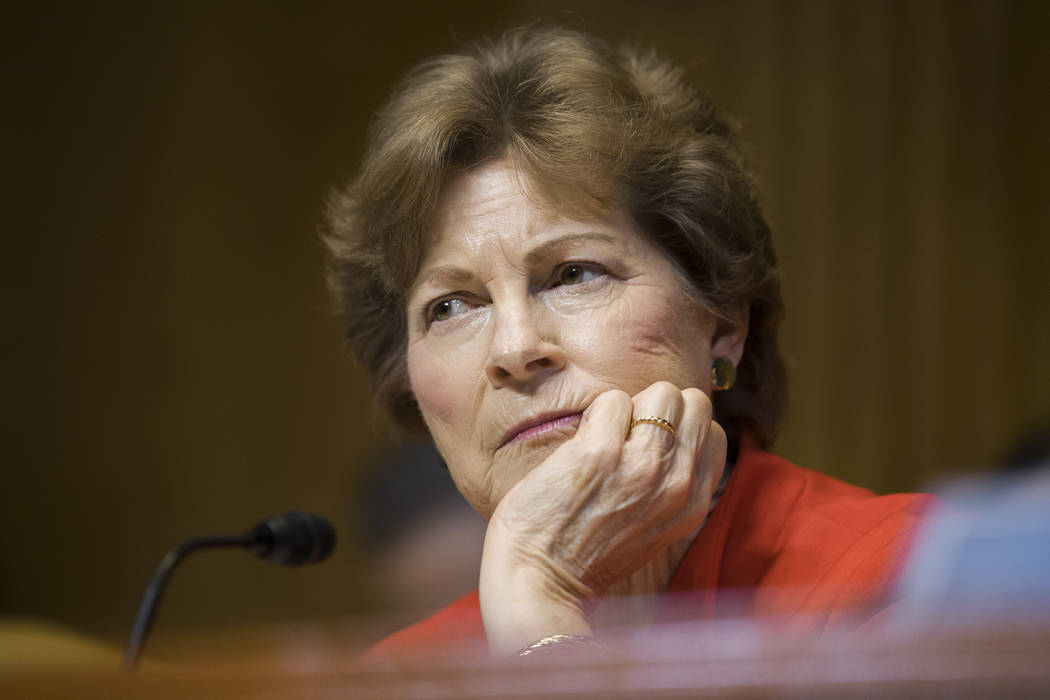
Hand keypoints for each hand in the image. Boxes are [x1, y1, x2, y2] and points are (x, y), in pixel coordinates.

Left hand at [479, 381, 726, 653]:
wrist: (538, 583)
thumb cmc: (585, 556)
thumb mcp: (652, 529)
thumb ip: (670, 487)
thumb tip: (671, 435)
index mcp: (692, 504)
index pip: (715, 435)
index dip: (680, 427)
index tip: (650, 444)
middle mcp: (676, 483)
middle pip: (694, 403)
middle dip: (658, 408)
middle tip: (627, 437)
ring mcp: (641, 467)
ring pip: (662, 393)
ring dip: (629, 407)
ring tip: (605, 439)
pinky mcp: (600, 453)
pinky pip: (612, 400)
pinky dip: (594, 414)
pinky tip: (580, 446)